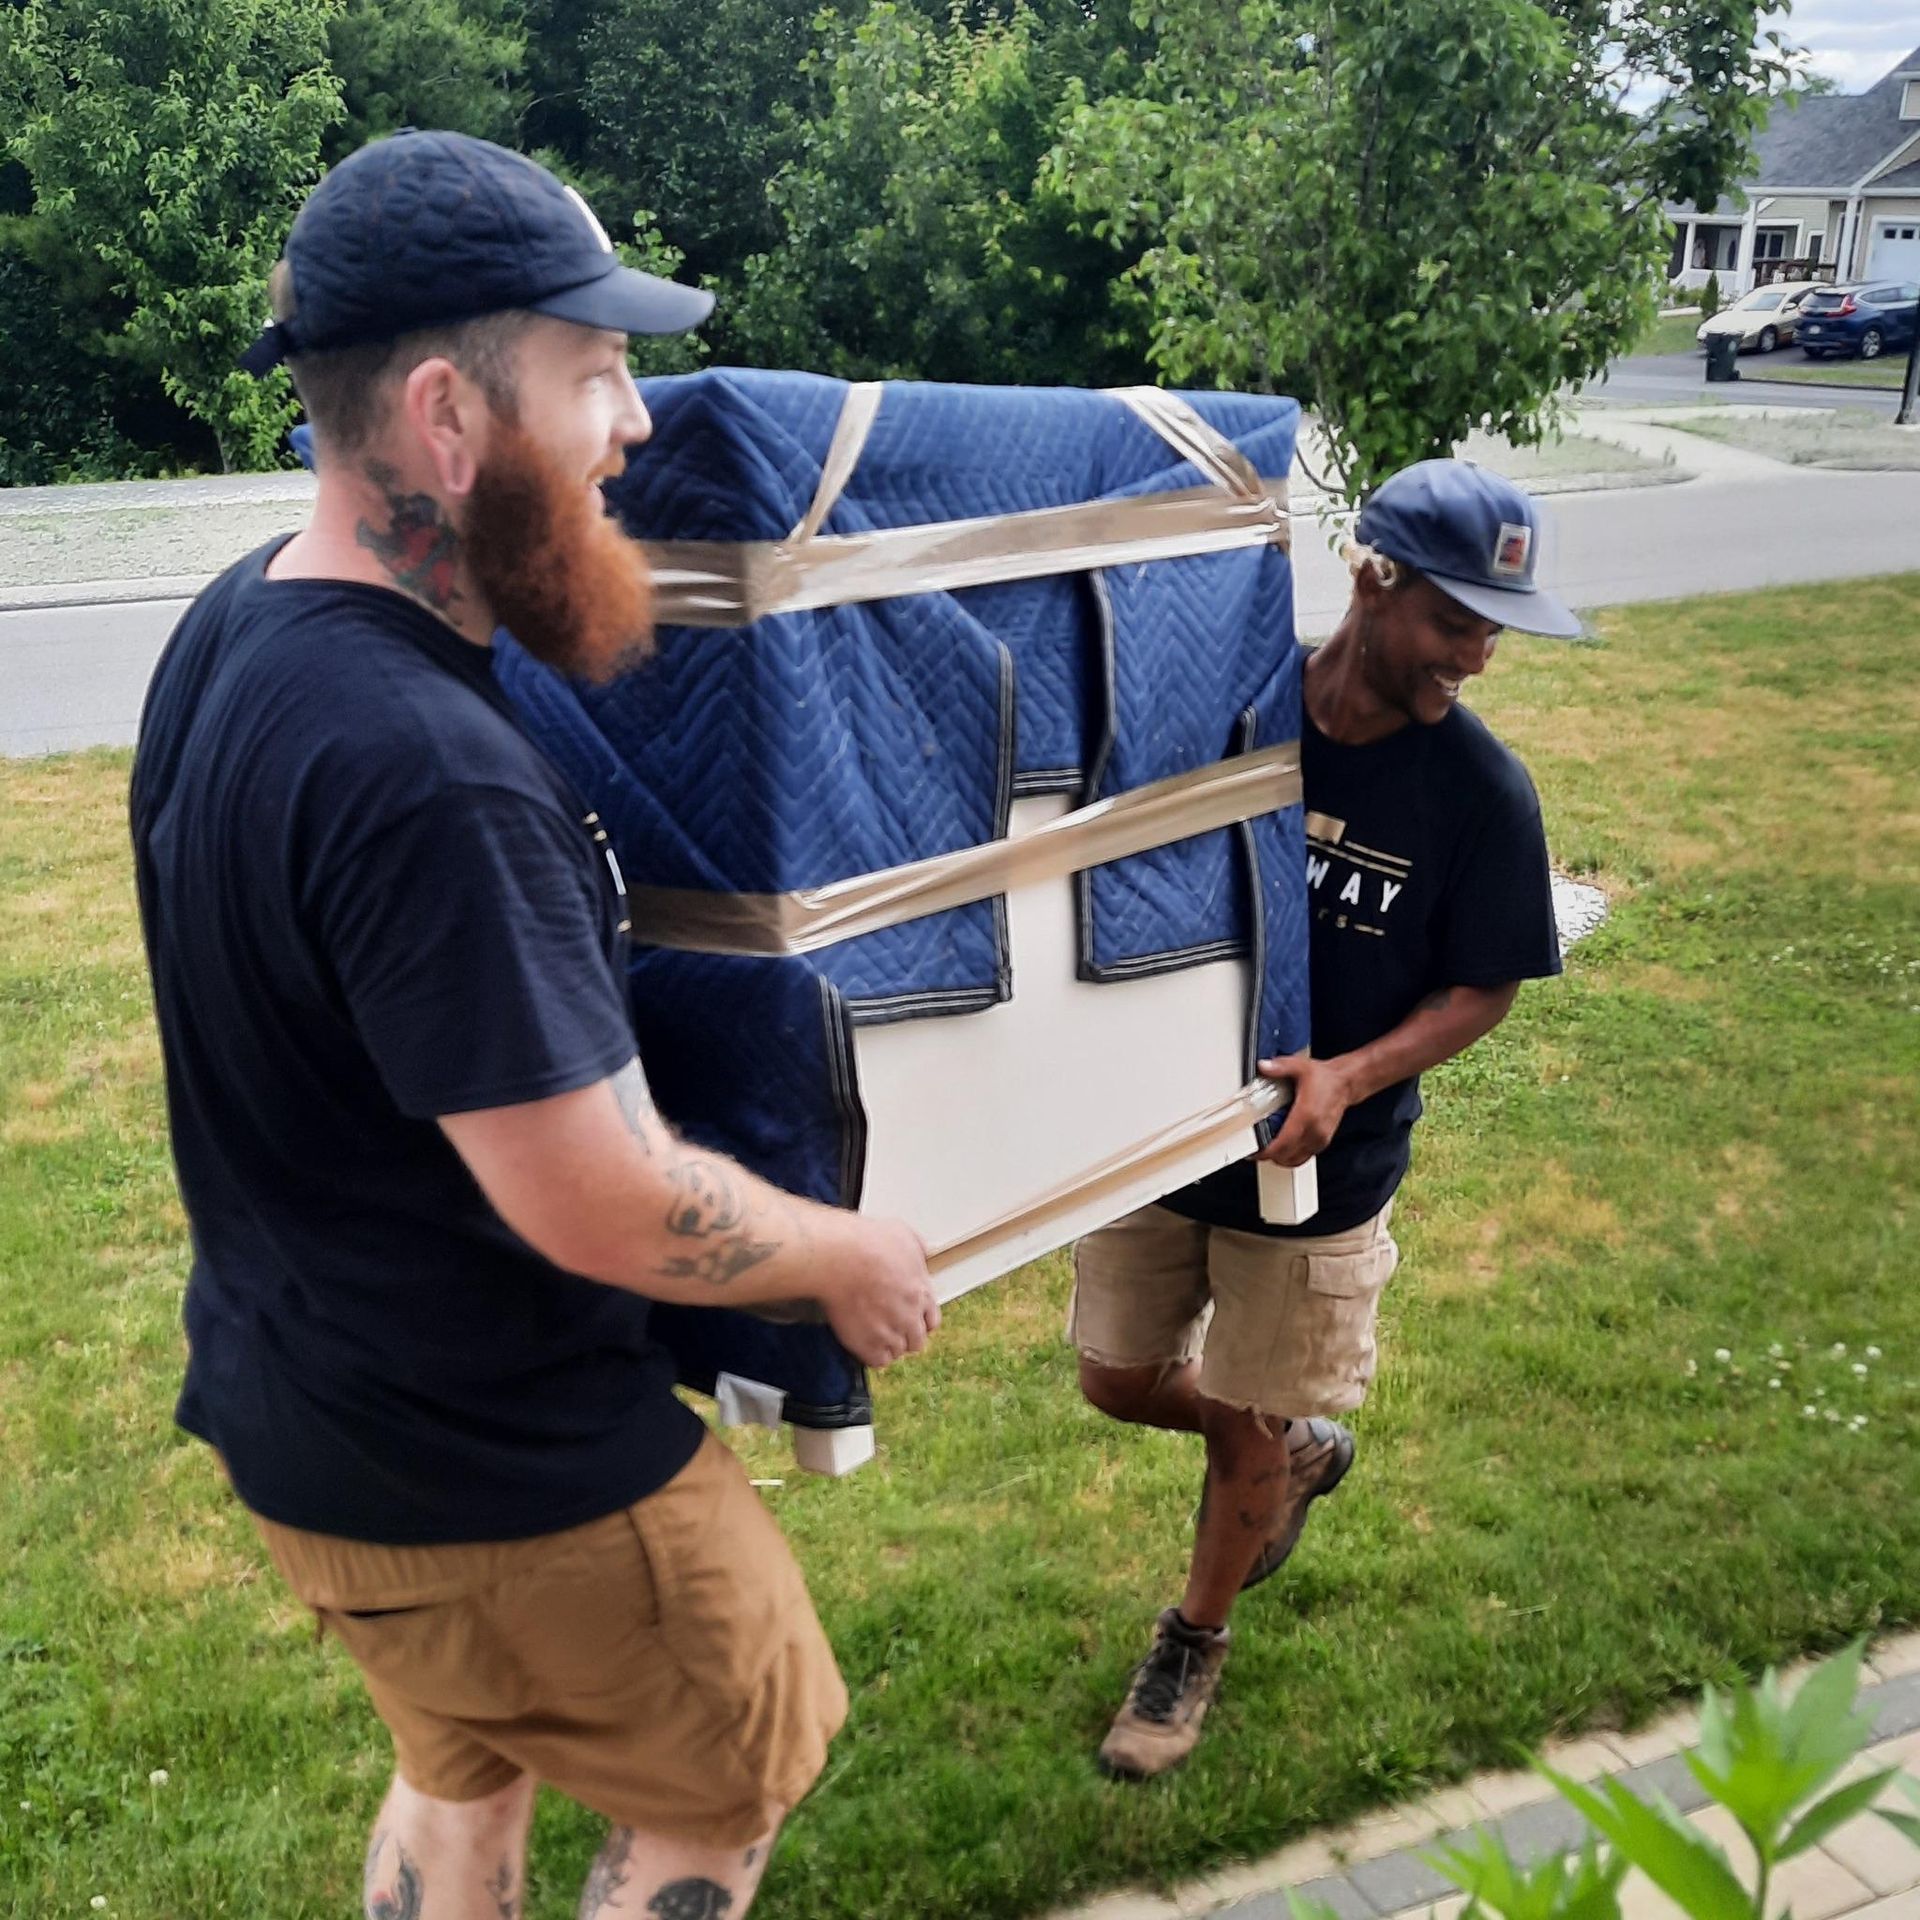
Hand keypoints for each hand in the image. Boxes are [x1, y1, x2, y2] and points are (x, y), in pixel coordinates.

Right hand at [823, 1217, 939, 1369]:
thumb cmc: (866, 1241)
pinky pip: (879, 1361)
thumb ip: (917, 1248)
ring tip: (873, 1333)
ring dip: (889, 1344)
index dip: (920, 1320)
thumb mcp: (902, 1234)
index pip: (932, 1320)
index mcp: (921, 1291)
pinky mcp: (868, 1344)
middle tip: (890, 1326)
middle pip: (918, 1340)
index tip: (910, 1317)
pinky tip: (865, 1342)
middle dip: (906, 1334)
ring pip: (899, 1351)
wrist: (839, 1257)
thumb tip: (925, 1251)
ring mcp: (890, 1332)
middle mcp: (910, 1316)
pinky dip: (873, 1354)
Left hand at [1254, 1052, 1352, 1168]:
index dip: (1266, 1151)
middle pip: (1286, 1156)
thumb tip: (1263, 1066)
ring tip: (1267, 1150)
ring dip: (1280, 1158)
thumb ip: (1280, 1066)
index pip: (1283, 1144)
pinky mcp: (1322, 1142)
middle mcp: (1314, 1131)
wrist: (1345, 1084)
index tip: (1254, 1151)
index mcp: (1306, 1115)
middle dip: (1268, 1156)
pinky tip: (1283, 1149)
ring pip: (1295, 1160)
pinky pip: (1303, 1157)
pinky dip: (1291, 1157)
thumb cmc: (1325, 1079)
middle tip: (1256, 1149)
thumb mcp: (1300, 1067)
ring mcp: (1320, 1139)